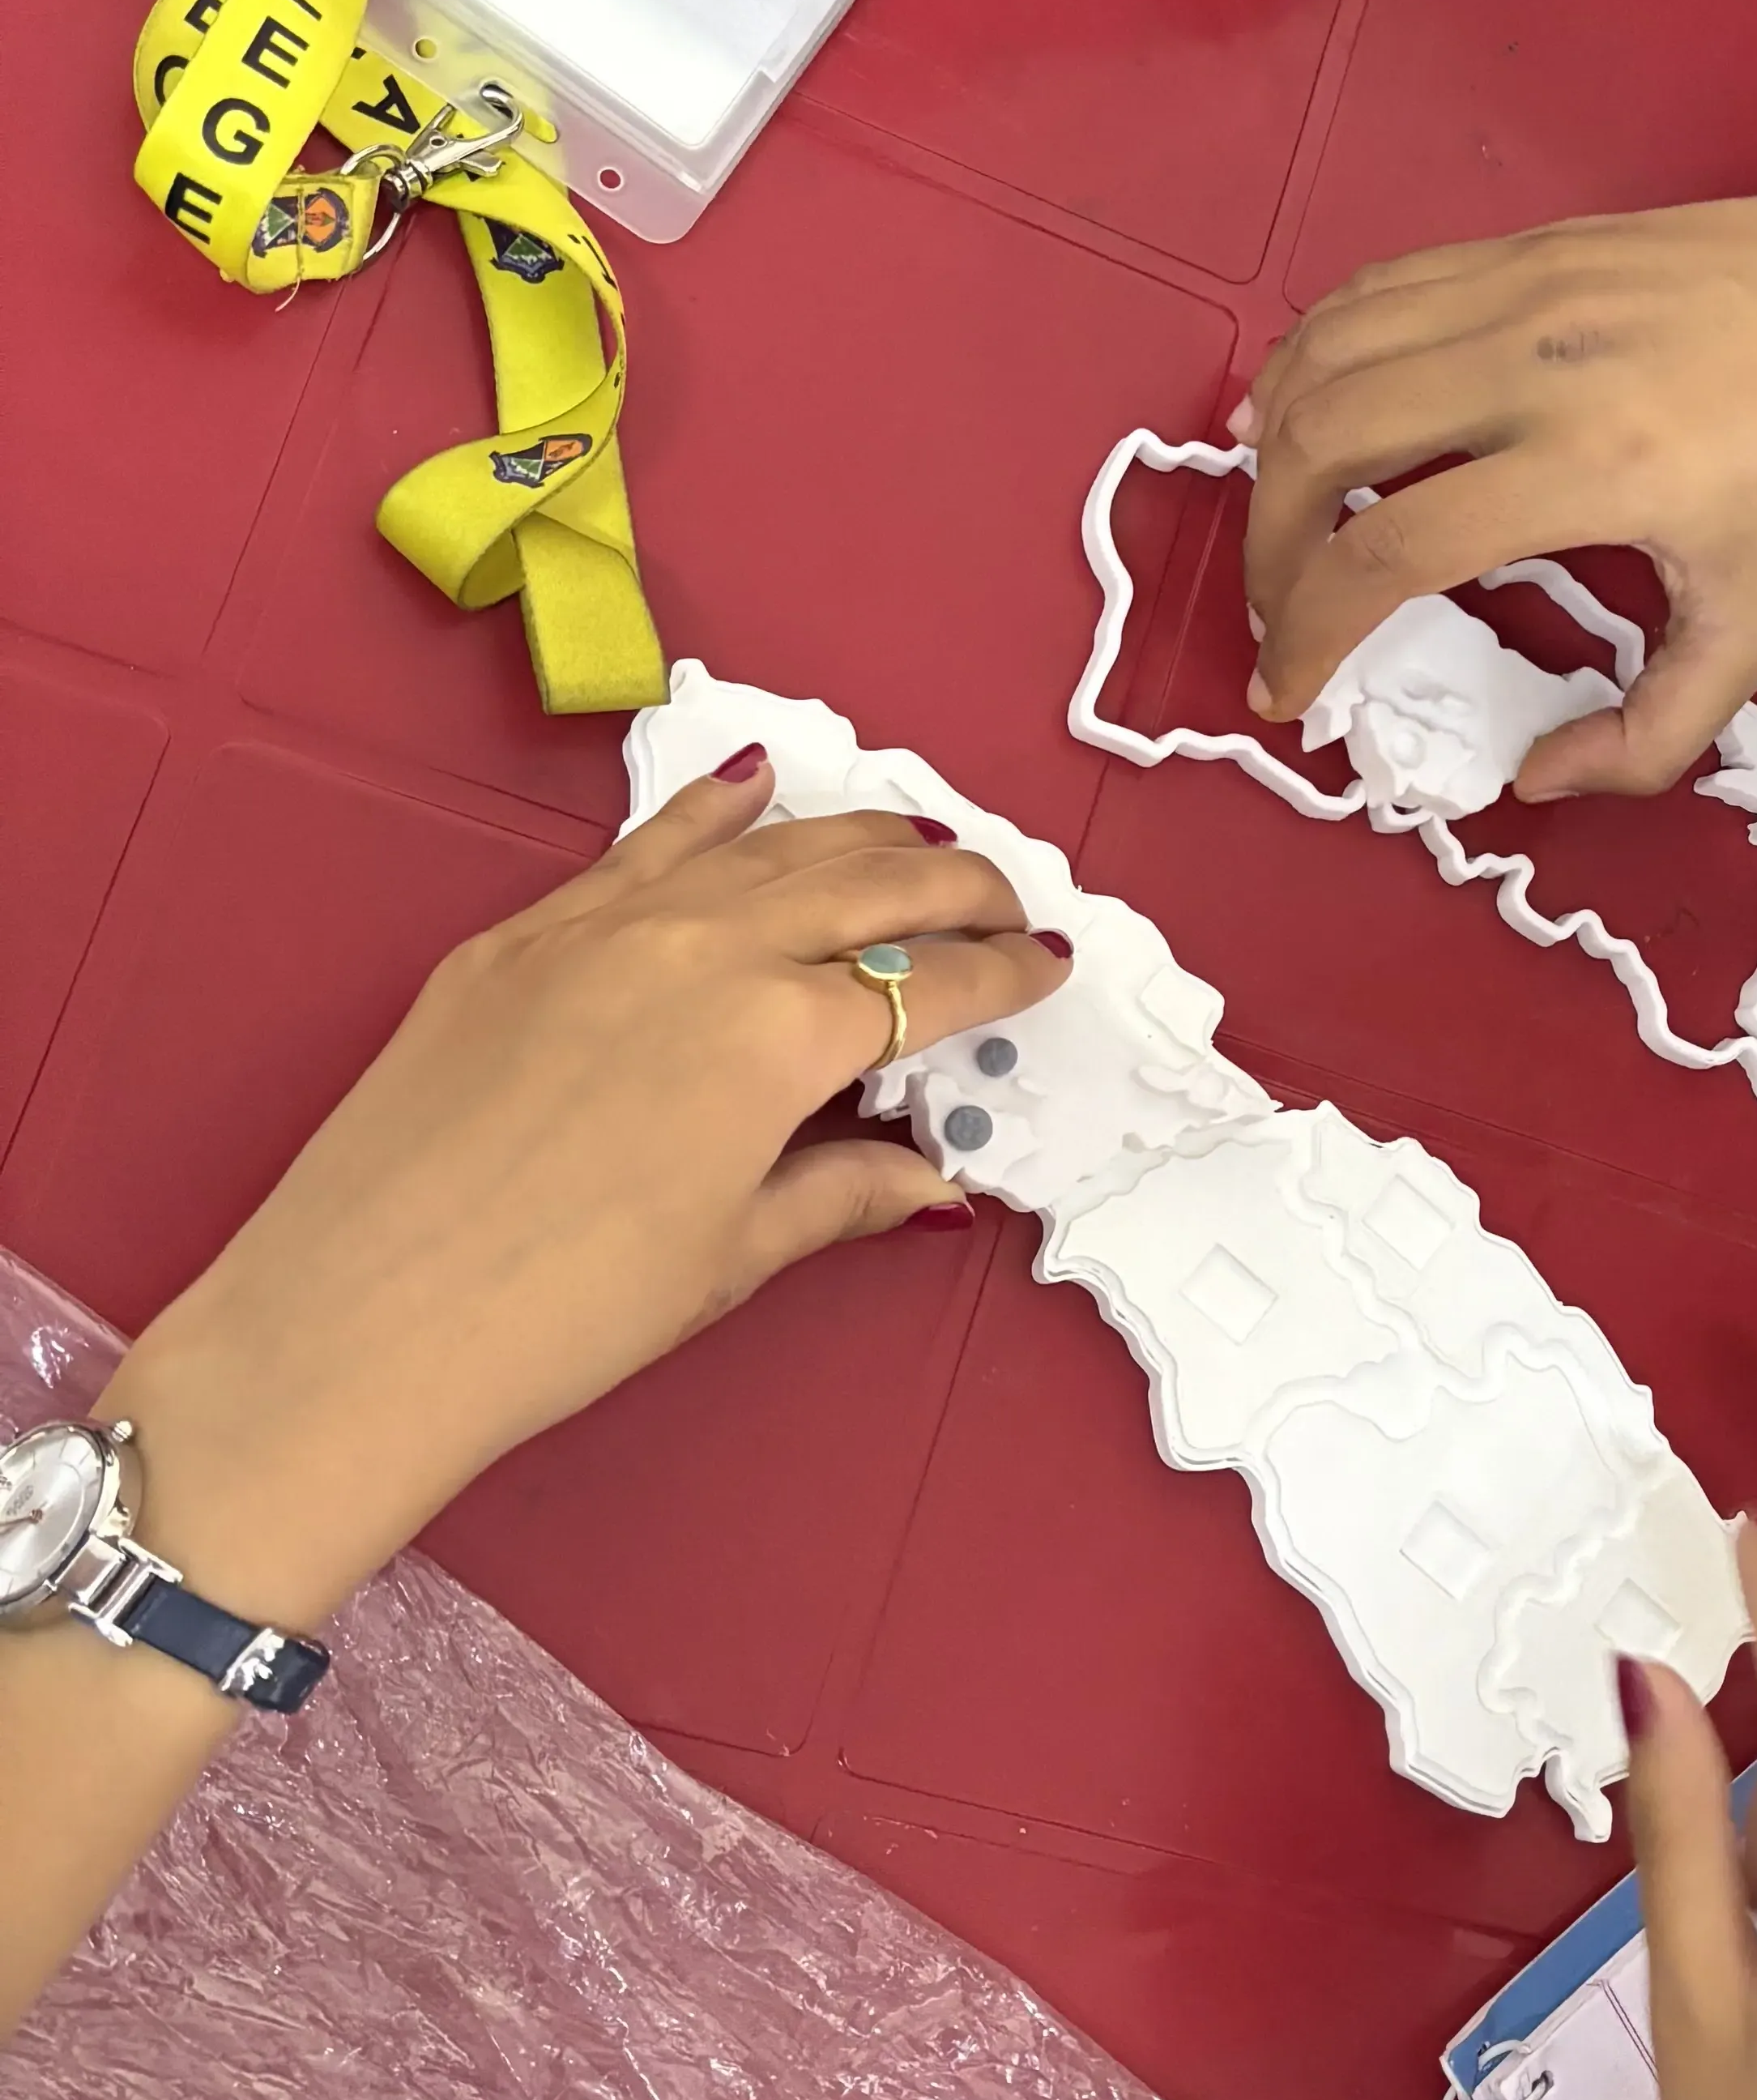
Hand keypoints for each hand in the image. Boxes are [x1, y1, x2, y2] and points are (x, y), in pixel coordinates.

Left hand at [103, 763, 1052, 1624]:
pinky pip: (643, 848)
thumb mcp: (731, 1255)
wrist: (366, 1314)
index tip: (1048, 967)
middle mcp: (705, 951)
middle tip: (1006, 897)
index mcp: (781, 1036)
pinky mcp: (518, 938)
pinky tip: (752, 785)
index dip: (1002, 975)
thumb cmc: (564, 1312)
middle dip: (954, 886)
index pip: (929, 985)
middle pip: (865, 886)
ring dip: (853, 837)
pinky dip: (710, 813)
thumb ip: (842, 1191)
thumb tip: (932, 1183)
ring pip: (762, 847)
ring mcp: (603, 929)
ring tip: (915, 840)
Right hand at [1240, 195, 1756, 787]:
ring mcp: (1518, 290)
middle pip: (1326, 442)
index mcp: (1589, 466)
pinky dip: (1311, 353)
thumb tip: (1538, 780)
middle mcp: (1530, 366)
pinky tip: (1303, 409)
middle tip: (1277, 609)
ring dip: (1274, 445)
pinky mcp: (1519, 246)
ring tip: (1272, 518)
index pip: (1387, 552)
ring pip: (1330, 354)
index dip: (1308, 631)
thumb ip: (1653, 735)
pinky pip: (1373, 292)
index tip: (1288, 689)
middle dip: (1267, 544)